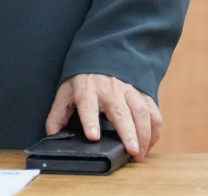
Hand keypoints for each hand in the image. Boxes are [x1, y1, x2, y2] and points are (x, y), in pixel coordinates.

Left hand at [45, 73, 162, 161]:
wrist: (102, 55)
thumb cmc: (83, 80)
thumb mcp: (65, 92)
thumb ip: (57, 115)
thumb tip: (53, 136)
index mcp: (86, 89)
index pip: (88, 105)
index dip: (90, 121)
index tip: (93, 136)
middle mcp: (109, 89)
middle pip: (120, 111)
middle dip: (127, 132)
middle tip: (132, 151)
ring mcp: (128, 90)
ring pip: (140, 111)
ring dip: (144, 133)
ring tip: (141, 153)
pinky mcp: (142, 93)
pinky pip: (153, 111)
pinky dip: (154, 129)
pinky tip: (150, 143)